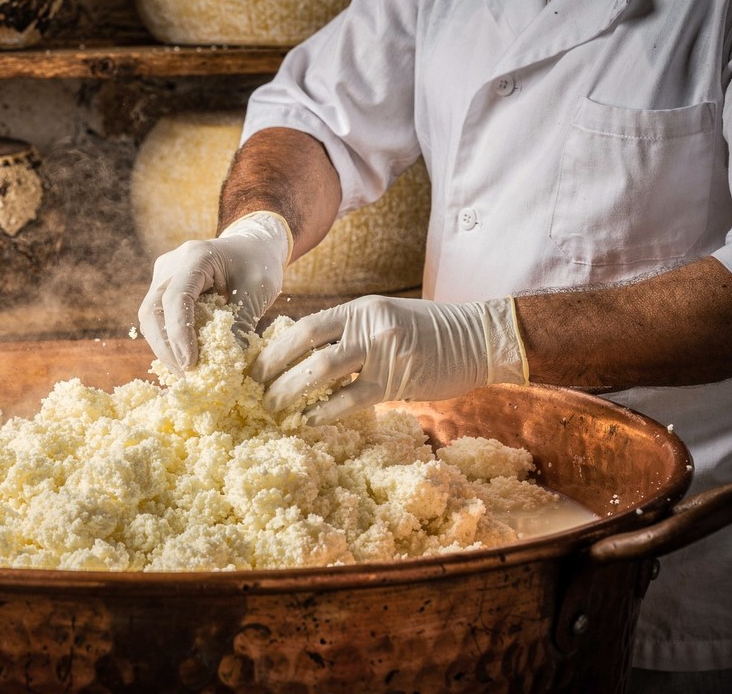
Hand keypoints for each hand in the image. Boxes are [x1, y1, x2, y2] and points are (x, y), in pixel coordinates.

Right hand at [139, 211, 291, 373]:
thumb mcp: (258, 291)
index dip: (179, 333)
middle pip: (153, 310)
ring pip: (150, 317)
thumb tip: (224, 364)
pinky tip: (185, 359)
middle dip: (166, 347)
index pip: (176, 297)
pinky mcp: (163, 287)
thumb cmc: (259, 265)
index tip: (191, 364)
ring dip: (165, 348)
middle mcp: (172, 264)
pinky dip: (169, 341)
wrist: (252, 246)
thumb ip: (240, 323)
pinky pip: (158, 318)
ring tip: (187, 372)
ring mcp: (163, 275)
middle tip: (187, 375)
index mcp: (196, 256)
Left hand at [251, 296, 527, 424]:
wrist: (478, 338)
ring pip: (321, 372)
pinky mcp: (396, 381)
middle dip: (272, 372)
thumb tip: (303, 358)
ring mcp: (381, 351)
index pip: (303, 326)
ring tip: (273, 410)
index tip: (253, 368)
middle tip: (253, 394)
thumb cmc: (428, 333)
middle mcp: (366, 325)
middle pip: (305, 347)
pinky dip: (324, 413)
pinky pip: (349, 400)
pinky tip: (308, 423)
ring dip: (291, 393)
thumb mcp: (383, 319)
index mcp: (359, 308)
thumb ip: (349, 334)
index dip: (273, 349)